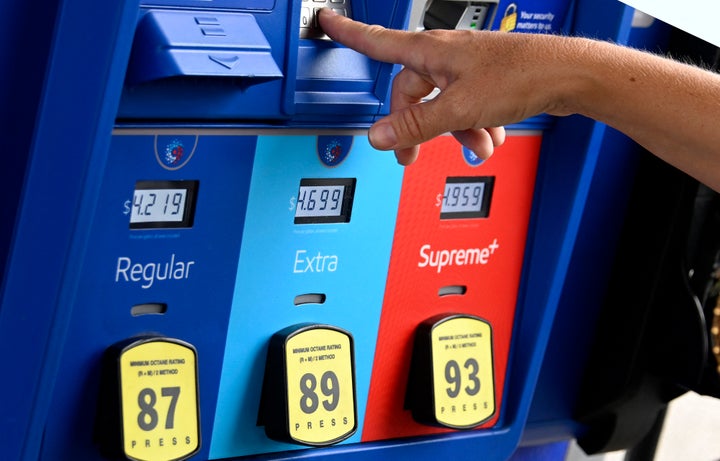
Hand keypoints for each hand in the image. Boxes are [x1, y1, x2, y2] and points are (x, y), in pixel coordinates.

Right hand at [318, 9, 556, 164]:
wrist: (567, 76)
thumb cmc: (521, 75)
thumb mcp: (459, 107)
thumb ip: (416, 124)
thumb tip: (380, 136)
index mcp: (431, 52)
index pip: (378, 41)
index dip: (349, 33)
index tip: (327, 21)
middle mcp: (446, 56)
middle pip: (412, 93)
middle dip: (417, 127)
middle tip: (411, 157)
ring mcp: (466, 69)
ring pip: (442, 105)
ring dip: (454, 132)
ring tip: (474, 147)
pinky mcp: (485, 82)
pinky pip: (465, 108)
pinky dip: (473, 127)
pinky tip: (489, 138)